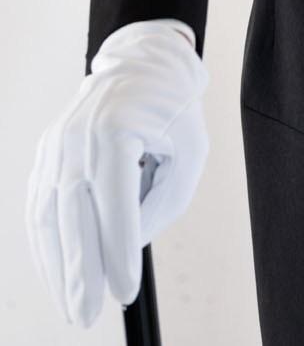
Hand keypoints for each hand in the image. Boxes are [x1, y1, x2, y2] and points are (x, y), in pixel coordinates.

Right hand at [26, 19, 208, 326]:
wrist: (144, 64)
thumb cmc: (174, 110)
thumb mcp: (189, 153)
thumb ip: (163, 203)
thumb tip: (130, 249)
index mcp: (117, 128)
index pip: (114, 202)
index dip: (117, 251)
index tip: (124, 291)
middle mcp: (79, 136)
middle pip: (75, 214)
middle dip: (81, 272)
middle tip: (87, 314)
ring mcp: (56, 144)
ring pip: (49, 216)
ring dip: (57, 267)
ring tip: (73, 306)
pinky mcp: (47, 153)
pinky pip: (39, 205)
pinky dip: (46, 245)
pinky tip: (57, 274)